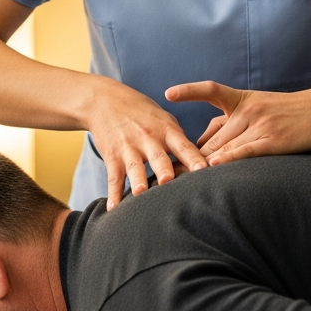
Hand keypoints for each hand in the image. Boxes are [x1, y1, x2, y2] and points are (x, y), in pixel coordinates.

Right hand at [84, 77, 207, 208]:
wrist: (106, 101)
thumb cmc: (143, 113)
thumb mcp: (164, 119)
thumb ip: (180, 142)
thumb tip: (202, 165)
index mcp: (166, 130)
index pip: (183, 146)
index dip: (193, 158)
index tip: (204, 170)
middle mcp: (148, 138)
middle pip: (159, 158)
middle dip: (165, 170)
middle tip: (170, 182)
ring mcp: (129, 147)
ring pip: (135, 168)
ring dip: (138, 181)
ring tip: (140, 195)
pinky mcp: (112, 156)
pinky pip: (114, 177)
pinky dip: (113, 194)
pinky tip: (113, 209)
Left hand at [164, 81, 310, 165]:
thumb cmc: (288, 111)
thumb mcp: (257, 106)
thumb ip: (229, 121)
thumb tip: (201, 141)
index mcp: (241, 99)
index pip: (211, 90)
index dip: (189, 91)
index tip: (168, 93)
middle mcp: (248, 110)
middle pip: (212, 136)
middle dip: (190, 155)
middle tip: (168, 170)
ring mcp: (260, 125)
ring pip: (225, 146)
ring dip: (203, 165)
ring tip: (182, 179)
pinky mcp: (273, 141)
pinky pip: (246, 151)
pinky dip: (229, 159)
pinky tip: (214, 167)